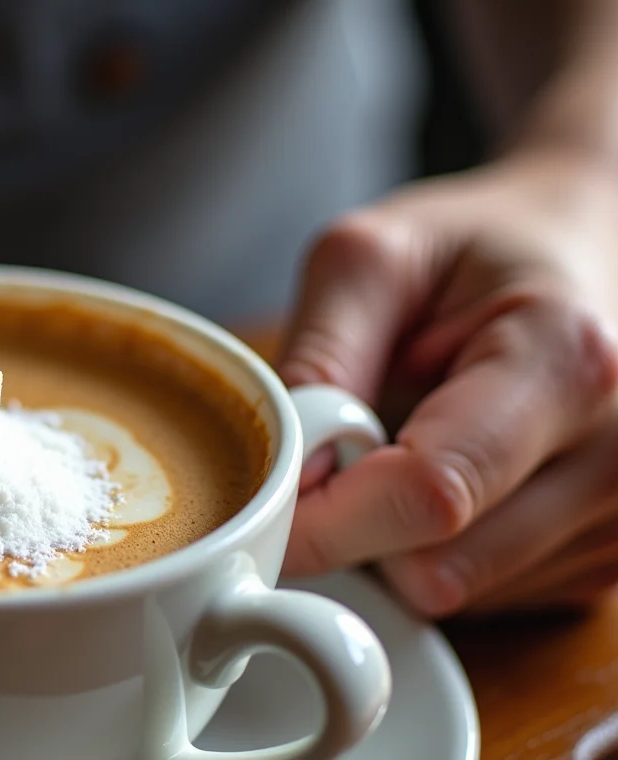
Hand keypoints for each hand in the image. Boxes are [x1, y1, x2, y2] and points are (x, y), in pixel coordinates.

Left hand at [279, 146, 617, 617]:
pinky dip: (439, 550)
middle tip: (355, 441)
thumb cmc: (473, 248)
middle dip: (357, 523)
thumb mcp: (371, 257)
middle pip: (435, 568)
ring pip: (449, 594)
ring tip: (420, 441)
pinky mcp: (609, 558)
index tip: (264, 502)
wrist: (584, 249)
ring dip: (397, 537)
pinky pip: (481, 599)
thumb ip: (320, 357)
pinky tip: (462, 477)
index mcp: (566, 360)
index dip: (324, 517)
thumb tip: (278, 476)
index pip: (428, 496)